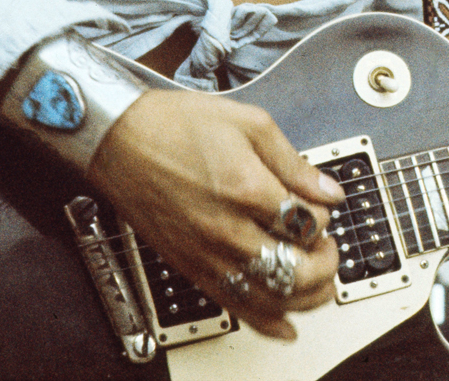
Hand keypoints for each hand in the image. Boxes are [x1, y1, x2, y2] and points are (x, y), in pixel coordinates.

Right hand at [88, 89, 344, 338]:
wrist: (120, 140)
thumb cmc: (175, 126)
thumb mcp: (248, 124)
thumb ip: (293, 163)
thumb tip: (329, 191)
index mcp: (246, 189)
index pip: (307, 223)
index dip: (322, 216)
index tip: (319, 206)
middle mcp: (227, 230)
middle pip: (296, 271)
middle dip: (325, 263)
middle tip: (326, 245)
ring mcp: (207, 255)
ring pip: (271, 300)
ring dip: (305, 296)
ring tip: (316, 279)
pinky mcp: (191, 268)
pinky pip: (236, 308)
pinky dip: (267, 322)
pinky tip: (285, 324)